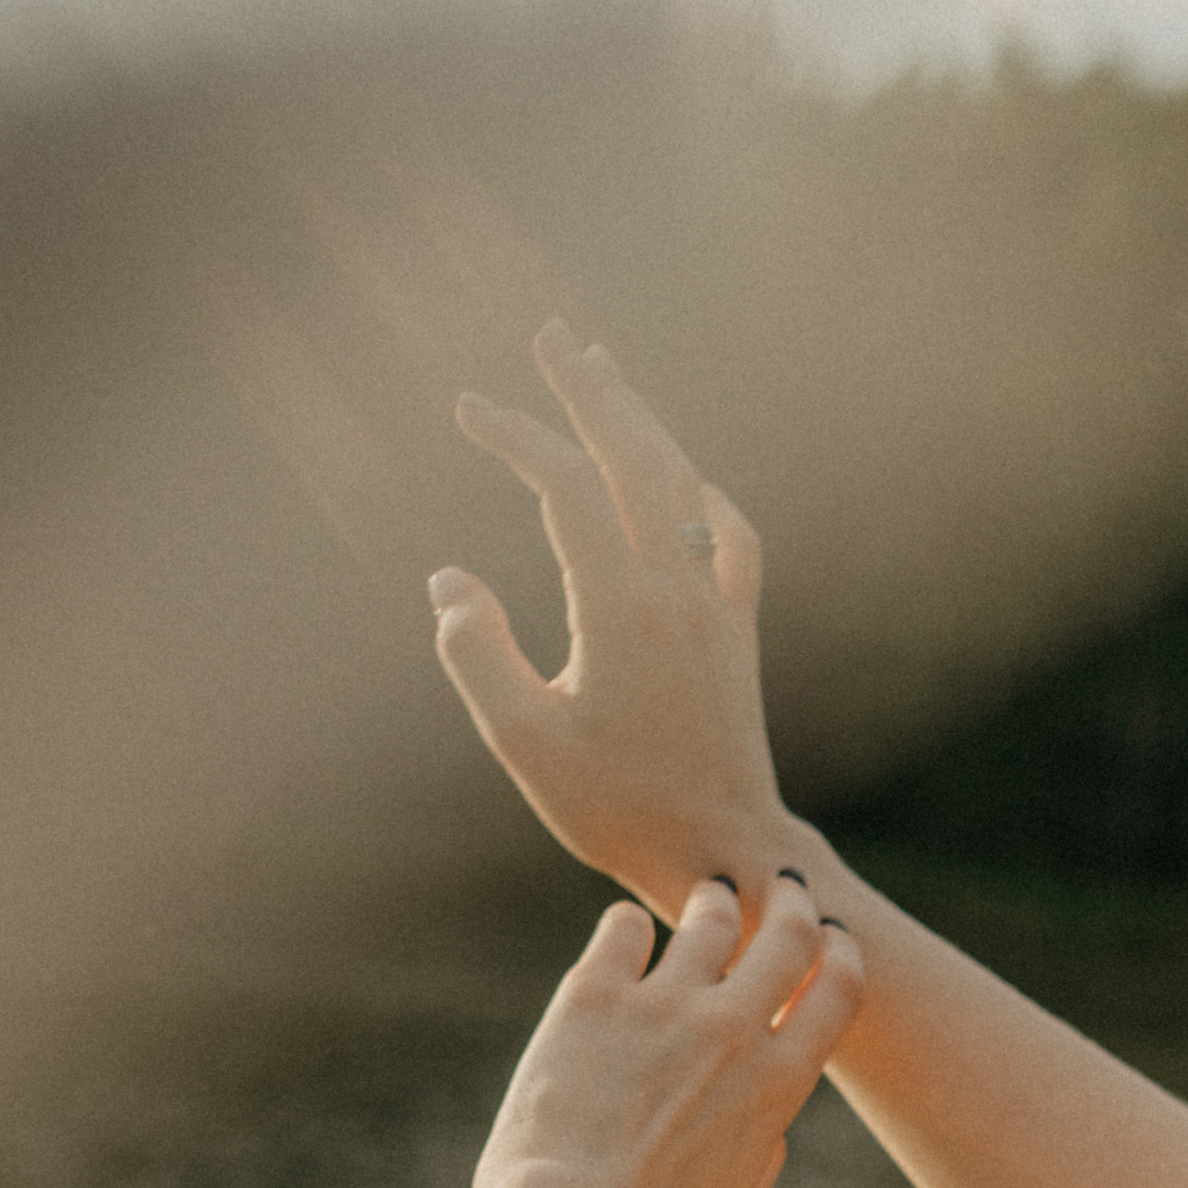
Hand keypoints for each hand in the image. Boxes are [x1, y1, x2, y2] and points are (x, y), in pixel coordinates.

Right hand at [441, 323, 804, 923]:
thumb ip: (478, 653)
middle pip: (634, 457)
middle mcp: (675, 589)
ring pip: (681, 485)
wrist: (725, 851)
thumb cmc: (616, 806)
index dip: (517, 435)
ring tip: (606, 377)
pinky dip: (700, 492)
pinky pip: (729, 536)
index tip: (468, 407)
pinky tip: (684, 480)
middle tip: (555, 336)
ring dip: (642, 425)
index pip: (564, 484)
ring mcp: (715, 606)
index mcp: (618, 604)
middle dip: (591, 391)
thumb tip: (450, 577)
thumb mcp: (523, 741)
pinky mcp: (737, 632)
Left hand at [479, 874, 863, 1187]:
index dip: (841, 951)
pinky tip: (625, 935)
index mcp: (780, 1083)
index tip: (830, 937)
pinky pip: (624, 927)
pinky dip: (630, 925)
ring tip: (708, 896)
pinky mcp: (595, 995)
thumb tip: (768, 1126)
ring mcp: (665, 1005)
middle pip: (788, 933)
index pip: (839, 988)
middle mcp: (733, 1030)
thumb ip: (762, 1157)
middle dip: (790, 900)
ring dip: (715, 901)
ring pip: (710, 917)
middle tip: (782, 887)